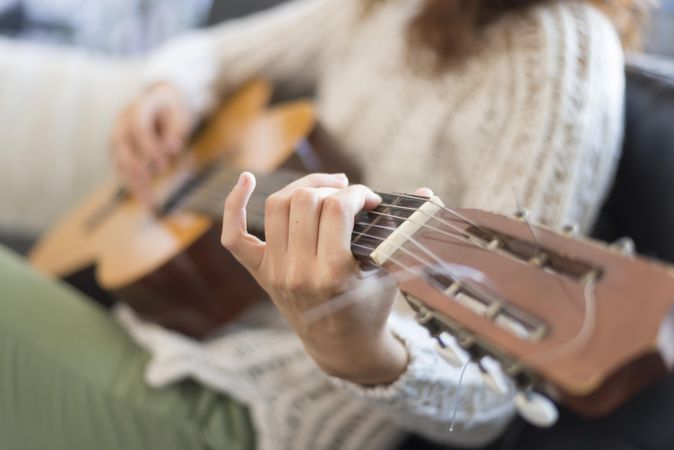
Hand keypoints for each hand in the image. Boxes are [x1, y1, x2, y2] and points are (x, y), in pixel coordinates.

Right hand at [111, 82, 194, 206]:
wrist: (160, 100)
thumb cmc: (173, 109)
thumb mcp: (180, 115)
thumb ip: (175, 131)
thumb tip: (171, 149)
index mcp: (140, 105)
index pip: (138, 126)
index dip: (148, 147)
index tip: (163, 165)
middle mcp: (123, 119)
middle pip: (120, 143)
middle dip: (133, 165)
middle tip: (148, 183)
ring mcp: (118, 134)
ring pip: (118, 160)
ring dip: (132, 182)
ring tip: (148, 202)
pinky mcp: (119, 150)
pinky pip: (122, 169)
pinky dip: (133, 185)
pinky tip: (145, 201)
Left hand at [221, 172, 409, 384]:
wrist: (342, 347)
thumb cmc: (371, 307)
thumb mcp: (391, 273)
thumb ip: (404, 231)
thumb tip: (428, 192)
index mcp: (333, 274)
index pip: (337, 209)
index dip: (357, 194)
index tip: (372, 200)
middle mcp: (298, 272)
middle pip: (304, 202)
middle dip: (331, 189)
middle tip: (350, 195)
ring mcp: (275, 272)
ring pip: (276, 207)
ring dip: (301, 188)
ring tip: (324, 190)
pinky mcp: (261, 273)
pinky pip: (235, 236)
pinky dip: (234, 206)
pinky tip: (245, 180)